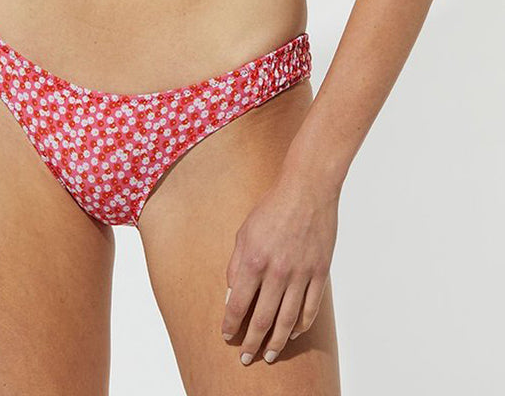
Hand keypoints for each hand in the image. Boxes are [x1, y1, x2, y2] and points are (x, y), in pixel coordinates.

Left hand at [221, 167, 339, 364]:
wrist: (307, 190)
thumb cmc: (272, 208)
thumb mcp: (244, 232)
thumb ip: (237, 265)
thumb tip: (233, 294)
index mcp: (254, 260)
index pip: (238, 305)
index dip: (231, 325)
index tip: (227, 337)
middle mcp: (277, 271)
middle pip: (263, 319)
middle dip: (252, 343)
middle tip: (246, 357)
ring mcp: (301, 274)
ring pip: (287, 320)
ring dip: (277, 342)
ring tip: (270, 355)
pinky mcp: (319, 273)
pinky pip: (310, 308)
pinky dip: (300, 324)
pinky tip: (293, 332)